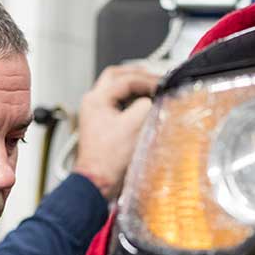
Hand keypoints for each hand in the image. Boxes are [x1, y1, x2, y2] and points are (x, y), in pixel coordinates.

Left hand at [71, 63, 160, 200]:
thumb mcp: (133, 127)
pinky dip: (131, 98)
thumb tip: (154, 98)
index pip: (125, 79)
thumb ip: (145, 106)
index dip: (147, 80)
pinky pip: (116, 102)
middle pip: (115, 76)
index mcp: (96, 99)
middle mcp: (93, 102)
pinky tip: (143, 103)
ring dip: (133, 85)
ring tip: (150, 86)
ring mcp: (96, 112)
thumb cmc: (108, 159)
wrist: (97, 180)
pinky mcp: (101, 123)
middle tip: (154, 76)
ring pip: (115, 88)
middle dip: (137, 74)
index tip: (161, 84)